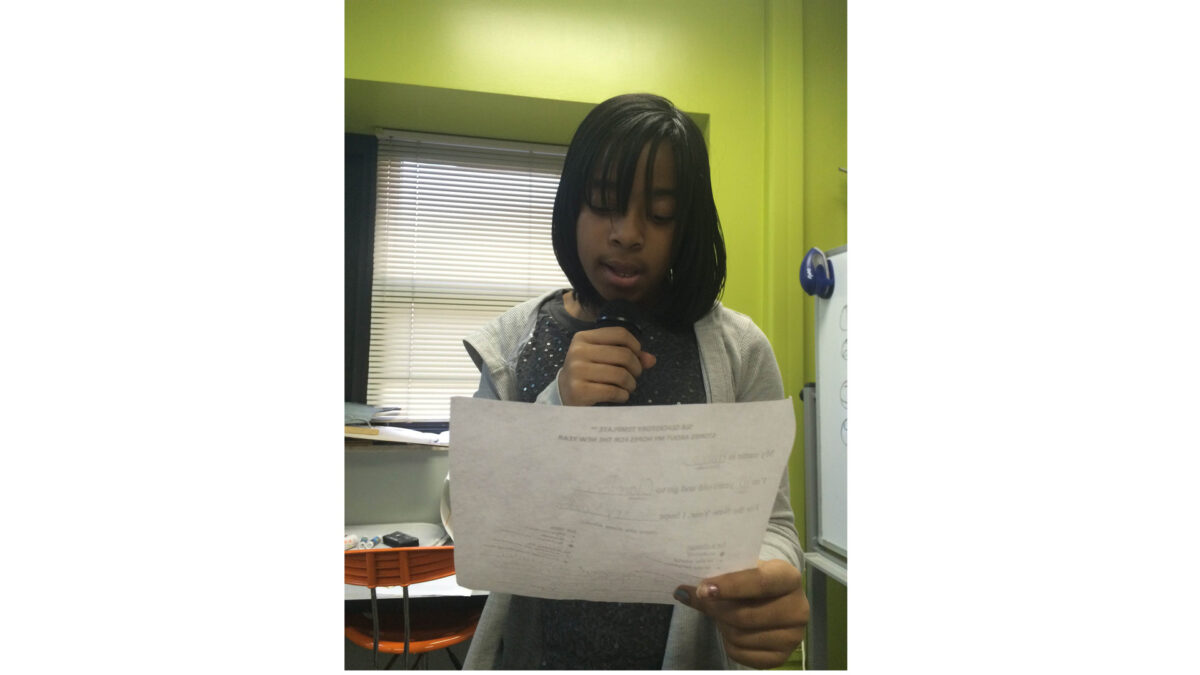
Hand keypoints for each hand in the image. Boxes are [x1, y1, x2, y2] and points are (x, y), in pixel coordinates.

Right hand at [558, 326, 655, 405]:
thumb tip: (651, 359)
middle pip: (623, 354)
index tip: (637, 357)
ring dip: (630, 384)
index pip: (620, 333)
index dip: (636, 345)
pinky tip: (620, 395)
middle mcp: (578, 351)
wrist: (564, 393)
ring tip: (628, 387)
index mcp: (584, 338)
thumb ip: (628, 355)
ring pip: (620, 374)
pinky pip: (613, 391)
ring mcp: (577, 371)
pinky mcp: (579, 391)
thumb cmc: (588, 372)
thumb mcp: (603, 358)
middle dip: (636, 368)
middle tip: (634, 376)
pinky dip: (623, 395)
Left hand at [674, 559, 809, 668]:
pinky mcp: (782, 657)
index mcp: (789, 577)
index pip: (760, 582)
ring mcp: (793, 636)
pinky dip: (727, 642)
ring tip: (722, 613)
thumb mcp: (741, 570)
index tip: (703, 589)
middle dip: (717, 609)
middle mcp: (798, 608)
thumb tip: (682, 592)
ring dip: (722, 625)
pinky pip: (741, 654)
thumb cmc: (753, 579)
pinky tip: (730, 629)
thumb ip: (717, 578)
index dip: (730, 586)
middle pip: (745, 615)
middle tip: (702, 600)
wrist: (773, 598)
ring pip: (740, 635)